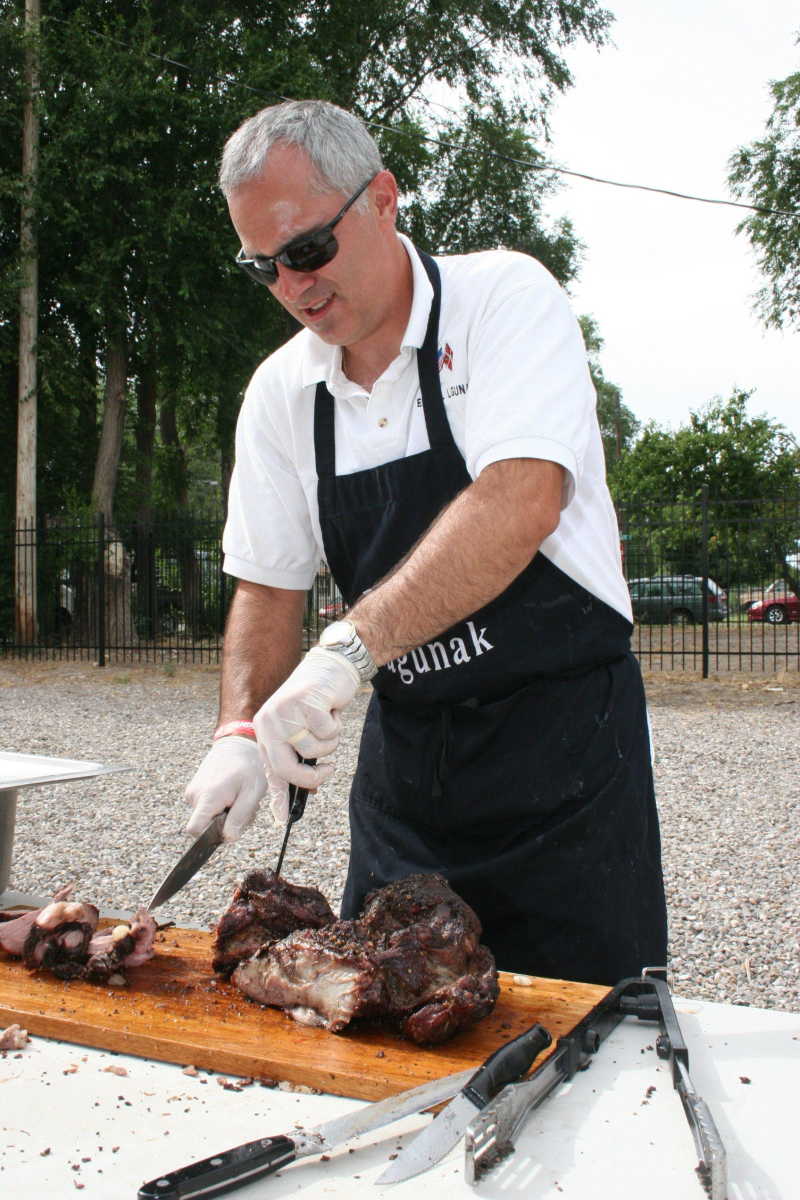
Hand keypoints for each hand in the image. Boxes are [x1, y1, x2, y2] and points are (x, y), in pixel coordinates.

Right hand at [184, 736, 264, 841]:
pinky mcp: (195, 789)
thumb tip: (228, 838)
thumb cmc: (248, 767)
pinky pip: (206, 808)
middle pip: (205, 826)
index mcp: (208, 797)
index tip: (228, 826)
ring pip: (208, 817)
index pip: (195, 830)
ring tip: (239, 797)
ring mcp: (193, 792)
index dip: (210, 836)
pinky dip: (221, 806)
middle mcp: (195, 795)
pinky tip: (232, 794)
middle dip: (226, 823)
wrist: (237, 744)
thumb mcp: (251, 793)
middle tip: (244, 806)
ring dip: (226, 814)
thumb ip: (239, 817)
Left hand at [253, 648, 359, 815]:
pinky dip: (336, 725)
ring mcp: (285, 712)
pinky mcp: (306, 703)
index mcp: (264, 729)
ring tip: (327, 722)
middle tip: (328, 770)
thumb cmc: (318, 701)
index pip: (270, 769)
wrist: (332, 666)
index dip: (278, 796)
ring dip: (329, 741)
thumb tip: (303, 792)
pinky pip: (327, 733)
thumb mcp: (302, 729)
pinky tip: (332, 708)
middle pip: (286, 767)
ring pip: (313, 750)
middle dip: (310, 776)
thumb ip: (298, 756)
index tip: (283, 818)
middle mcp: (269, 721)